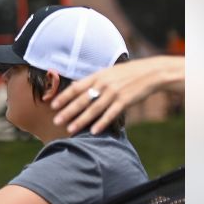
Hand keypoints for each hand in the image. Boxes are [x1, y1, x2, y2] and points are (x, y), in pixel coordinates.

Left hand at [50, 56, 183, 134]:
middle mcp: (103, 84)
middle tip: (56, 121)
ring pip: (94, 109)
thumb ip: (91, 81)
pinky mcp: (125, 101)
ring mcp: (114, 93)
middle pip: (82, 100)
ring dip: (81, 120)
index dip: (64, 97)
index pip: (76, 87)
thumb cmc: (126, 73)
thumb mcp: (107, 72)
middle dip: (68, 111)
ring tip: (70, 129)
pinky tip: (93, 131)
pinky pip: (111, 114)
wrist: (151, 73)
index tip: (53, 105)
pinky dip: (102, 123)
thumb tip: (74, 86)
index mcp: (97, 76)